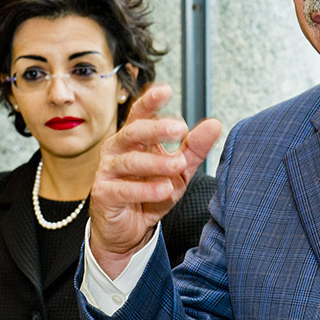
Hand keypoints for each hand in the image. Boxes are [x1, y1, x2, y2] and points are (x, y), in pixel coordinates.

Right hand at [89, 84, 220, 276]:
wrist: (130, 229)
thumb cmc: (152, 191)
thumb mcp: (179, 169)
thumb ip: (194, 147)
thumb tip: (215, 124)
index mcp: (134, 138)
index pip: (140, 113)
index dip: (151, 101)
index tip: (166, 90)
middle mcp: (117, 149)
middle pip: (133, 132)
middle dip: (156, 129)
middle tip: (180, 129)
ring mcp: (108, 171)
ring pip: (130, 161)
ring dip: (157, 163)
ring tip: (179, 164)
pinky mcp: (104, 195)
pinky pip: (124, 190)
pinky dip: (146, 190)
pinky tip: (165, 190)